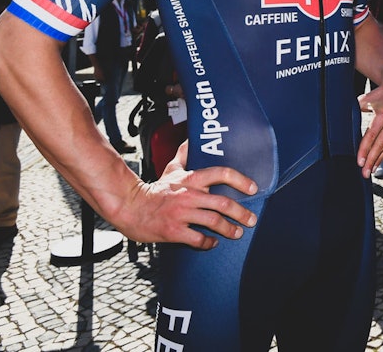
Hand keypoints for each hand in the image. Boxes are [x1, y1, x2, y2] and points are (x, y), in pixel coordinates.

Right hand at [119, 141, 258, 249]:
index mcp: (190, 179)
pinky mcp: (174, 231)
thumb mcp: (170, 169)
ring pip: (213, 222)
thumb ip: (184, 155)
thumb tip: (191, 139)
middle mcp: (189, 195)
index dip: (240, 180)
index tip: (253, 188)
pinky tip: (214, 243)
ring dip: (229, 229)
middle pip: (223, 203)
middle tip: (252, 219)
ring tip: (238, 233)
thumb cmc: (154, 190)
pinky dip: (209, 243)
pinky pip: (198, 239)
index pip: (221, 173)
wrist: (129, 207)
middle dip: (241, 213)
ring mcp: (181, 214)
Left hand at [357, 72, 382, 176]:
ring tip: (373, 170)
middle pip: (381, 144)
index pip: (371, 136)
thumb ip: (354, 112)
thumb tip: (343, 125)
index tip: (359, 162)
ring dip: (381, 160)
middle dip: (371, 160)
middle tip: (364, 172)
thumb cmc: (379, 94)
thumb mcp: (364, 99)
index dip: (364, 150)